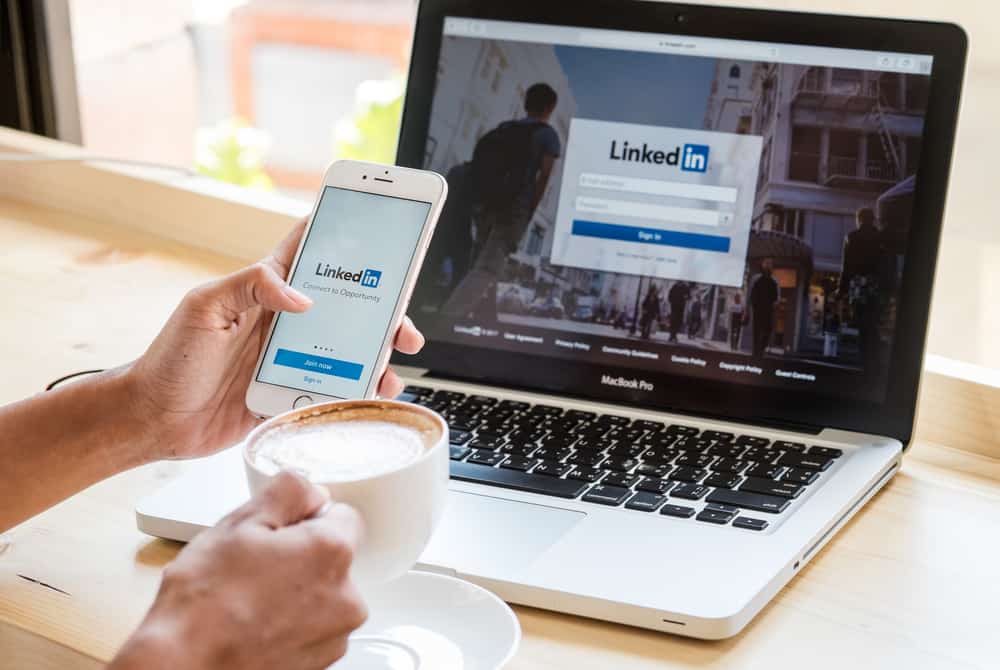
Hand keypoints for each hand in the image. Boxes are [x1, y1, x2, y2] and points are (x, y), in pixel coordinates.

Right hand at [110, 472, 365, 669]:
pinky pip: (314, 628)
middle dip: (300, 556)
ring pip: (323, 594)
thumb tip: (313, 490)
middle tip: (254, 567)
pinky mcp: (321, 663)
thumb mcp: (239, 523)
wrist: (184, 667)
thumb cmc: (204, 603)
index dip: (305, 519)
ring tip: (250, 600)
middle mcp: (347, 597)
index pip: (341, 515)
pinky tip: (256, 625)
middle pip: (332, 557)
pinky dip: (291, 624)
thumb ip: (289, 491)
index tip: (276, 534)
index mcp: (332, 553)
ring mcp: (335, 636)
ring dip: (296, 592)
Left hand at [127, 220, 424, 459]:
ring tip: (390, 372)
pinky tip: (370, 398)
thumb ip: (250, 286)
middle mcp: (283, 323)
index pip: (308, 254)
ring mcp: (290, 360)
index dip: (341, 239)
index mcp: (264, 291)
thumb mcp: (204, 308)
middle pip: (344, 309)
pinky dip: (357, 394)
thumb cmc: (170, 361)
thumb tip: (302, 297)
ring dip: (375, 359)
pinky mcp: (290, 395)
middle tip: (402, 327)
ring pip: (347, 353)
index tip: (378, 231)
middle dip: (381, 313)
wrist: (154, 422)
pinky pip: (333, 390)